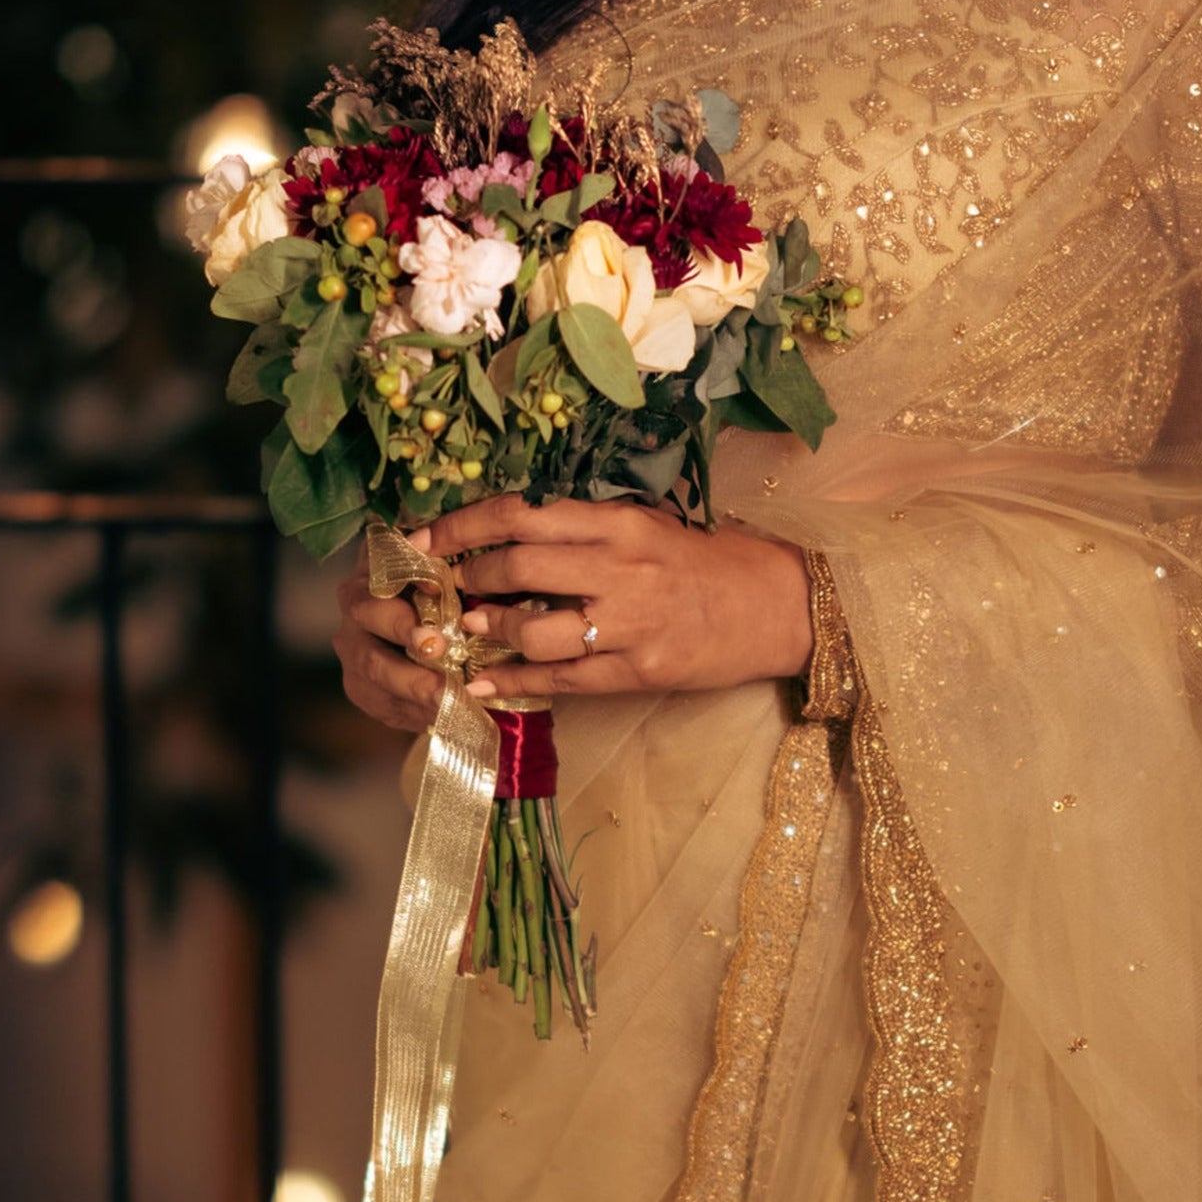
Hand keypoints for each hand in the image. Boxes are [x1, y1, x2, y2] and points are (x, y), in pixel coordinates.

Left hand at [333, 501, 811, 739]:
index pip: (521, 514)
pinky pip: (564, 679)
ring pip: (535, 629)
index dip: (462, 526)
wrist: (777, 605)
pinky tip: (483, 687)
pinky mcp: (641, 670)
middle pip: (519, 566)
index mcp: (618, 522)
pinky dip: (515, 684)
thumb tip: (508, 532)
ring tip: (466, 633)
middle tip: (439, 588)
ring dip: (488, 632)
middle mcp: (621, 567)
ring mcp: (631, 622)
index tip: (424, 540)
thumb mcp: (647, 525)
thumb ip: (585, 528)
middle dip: (466, 579)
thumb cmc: (706, 561)